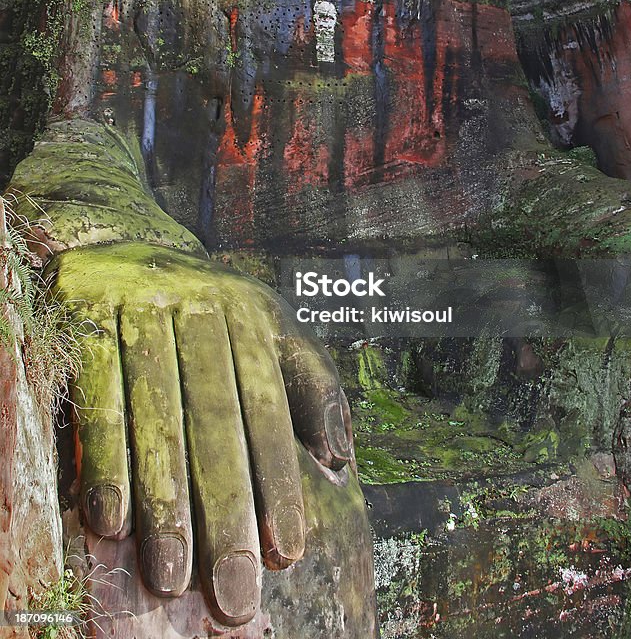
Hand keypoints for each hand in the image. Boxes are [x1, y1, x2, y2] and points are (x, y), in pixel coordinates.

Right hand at [51, 241, 353, 626]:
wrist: (122, 243)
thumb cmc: (210, 309)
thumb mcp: (270, 328)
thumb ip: (311, 384)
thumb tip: (342, 454)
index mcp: (249, 314)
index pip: (268, 406)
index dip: (279, 479)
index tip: (286, 552)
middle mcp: (198, 307)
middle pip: (213, 417)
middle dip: (225, 507)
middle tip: (233, 590)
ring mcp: (137, 309)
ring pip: (155, 414)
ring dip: (163, 498)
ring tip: (171, 577)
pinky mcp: (85, 320)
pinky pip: (97, 396)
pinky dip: (103, 458)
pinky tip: (111, 522)